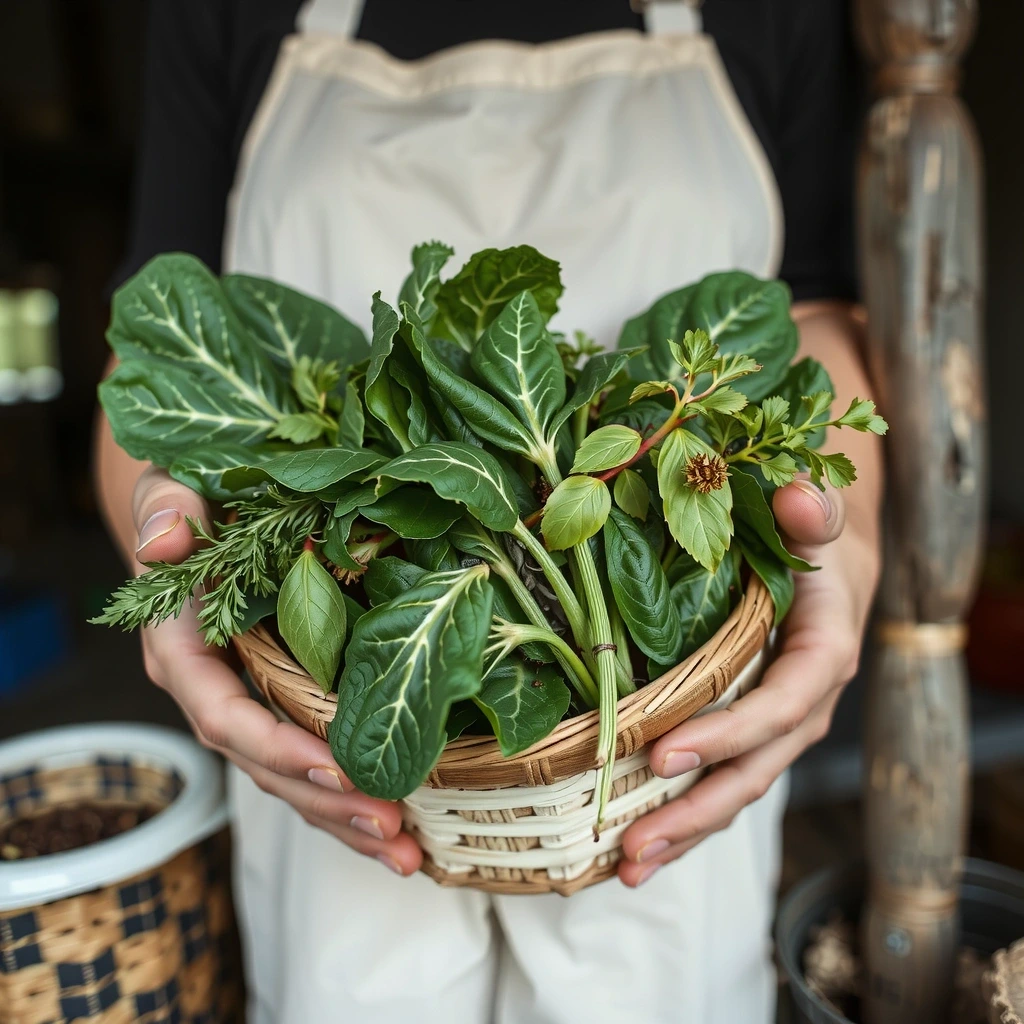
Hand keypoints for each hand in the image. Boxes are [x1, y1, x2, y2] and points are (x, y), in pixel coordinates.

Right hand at [131, 467, 421, 876]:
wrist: (199, 516)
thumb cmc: (189, 501)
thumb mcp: (170, 490)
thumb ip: (165, 511)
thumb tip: (163, 543)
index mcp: (184, 652)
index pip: (224, 715)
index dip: (276, 747)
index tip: (336, 769)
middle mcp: (213, 693)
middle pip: (265, 766)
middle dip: (327, 803)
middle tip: (394, 831)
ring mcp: (249, 704)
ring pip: (291, 779)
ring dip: (345, 820)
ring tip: (408, 853)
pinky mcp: (281, 704)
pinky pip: (312, 759)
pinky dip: (350, 795)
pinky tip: (401, 825)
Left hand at [618, 477, 879, 885]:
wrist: (833, 563)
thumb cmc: (815, 536)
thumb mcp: (820, 516)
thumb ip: (816, 510)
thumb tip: (801, 501)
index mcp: (824, 654)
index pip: (780, 706)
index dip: (728, 735)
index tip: (663, 755)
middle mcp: (805, 704)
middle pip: (755, 770)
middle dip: (696, 811)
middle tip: (634, 846)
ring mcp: (778, 726)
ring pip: (736, 789)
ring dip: (685, 830)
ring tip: (627, 867)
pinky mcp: (750, 731)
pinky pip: (721, 778)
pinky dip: (684, 812)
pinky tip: (638, 841)